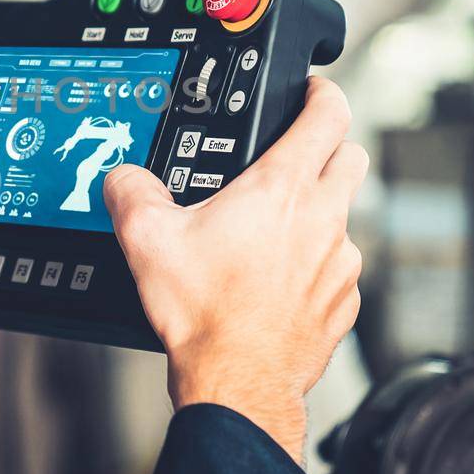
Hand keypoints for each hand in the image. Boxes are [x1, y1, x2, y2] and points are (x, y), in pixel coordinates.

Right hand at [103, 77, 367, 461]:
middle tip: (297, 154)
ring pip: (343, 216)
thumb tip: (122, 177)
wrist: (238, 383)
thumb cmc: (204, 314)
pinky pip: (338, 268)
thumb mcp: (147, 240)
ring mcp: (340, 262)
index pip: (327, 114)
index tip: (309, 90)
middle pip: (350, 155)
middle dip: (329, 145)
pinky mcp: (343, 302)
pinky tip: (277, 282)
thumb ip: (130, 192)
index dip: (321, 91)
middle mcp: (323, 218)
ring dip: (318, 212)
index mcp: (282, 189)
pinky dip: (315, 265)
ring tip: (273, 233)